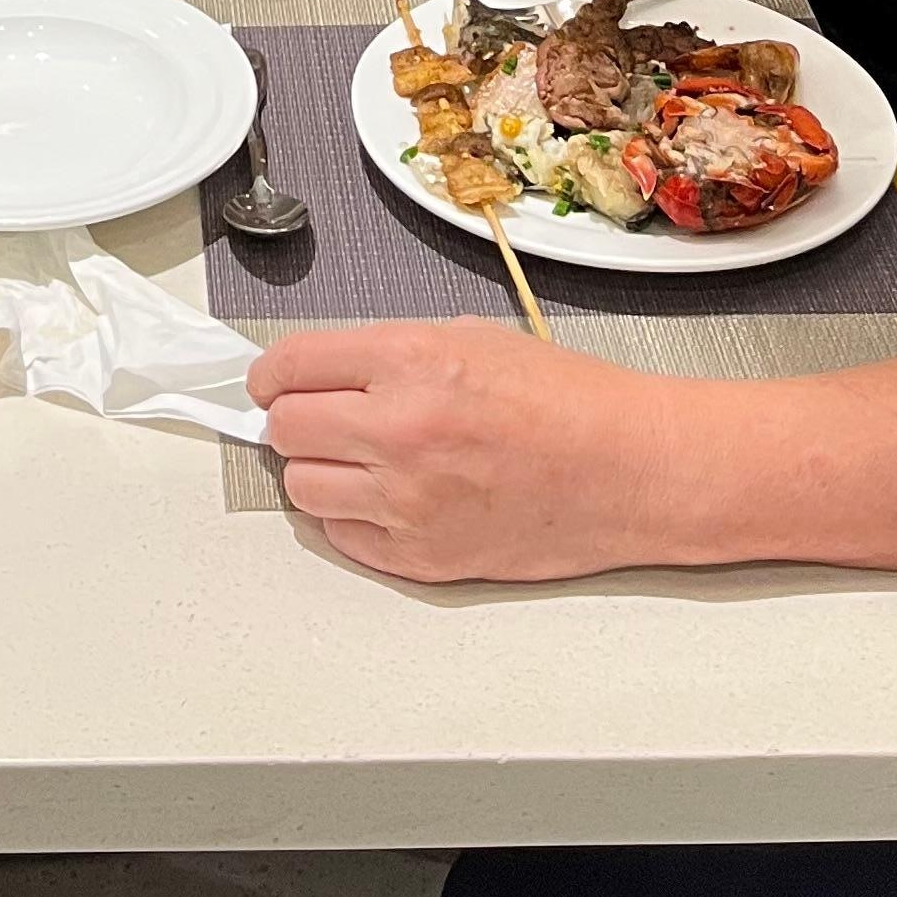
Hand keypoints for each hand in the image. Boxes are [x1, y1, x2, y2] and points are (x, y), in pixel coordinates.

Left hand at [252, 320, 654, 584]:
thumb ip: (388, 355)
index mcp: (410, 361)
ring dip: (318, 471)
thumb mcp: (469, 338)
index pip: (291, 365)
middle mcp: (399, 431)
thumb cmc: (564, 399)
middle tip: (314, 416)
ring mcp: (408, 502)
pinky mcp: (423, 558)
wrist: (626, 468)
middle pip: (285, 430)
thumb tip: (324, 374)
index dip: (271, 374)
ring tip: (354, 458)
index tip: (270, 381)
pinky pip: (345, 538)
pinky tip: (385, 496)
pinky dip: (352, 517)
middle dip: (290, 419)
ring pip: (304, 489)